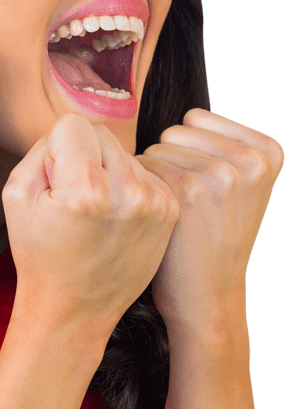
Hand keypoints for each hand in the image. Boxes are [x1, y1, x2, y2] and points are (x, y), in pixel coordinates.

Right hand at [2, 113, 178, 331]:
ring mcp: (155, 202)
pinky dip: (130, 187)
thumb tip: (74, 131)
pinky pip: (145, 172)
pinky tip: (117, 219)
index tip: (55, 184)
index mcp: (86, 190)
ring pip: (126, 152)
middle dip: (84, 157)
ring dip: (109, 171)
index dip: (55, 150)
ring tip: (97, 213)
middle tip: (75, 200)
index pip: (73, 124)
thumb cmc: (41, 254)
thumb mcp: (17, 196)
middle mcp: (128, 193)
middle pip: (102, 134)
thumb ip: (41, 148)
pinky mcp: (170, 210)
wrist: (75, 308)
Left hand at [135, 108, 284, 328]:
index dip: (188, 155)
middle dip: (171, 165)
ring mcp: (223, 172)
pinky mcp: (190, 188)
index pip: (195, 120)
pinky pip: (142, 166)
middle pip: (174, 132)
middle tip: (189, 209)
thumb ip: (223, 146)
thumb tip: (186, 114)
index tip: (205, 193)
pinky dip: (142, 190)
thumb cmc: (210, 238)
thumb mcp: (239, 187)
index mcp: (268, 151)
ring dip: (155, 178)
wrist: (206, 294)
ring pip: (156, 148)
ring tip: (178, 214)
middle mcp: (251, 159)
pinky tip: (161, 217)